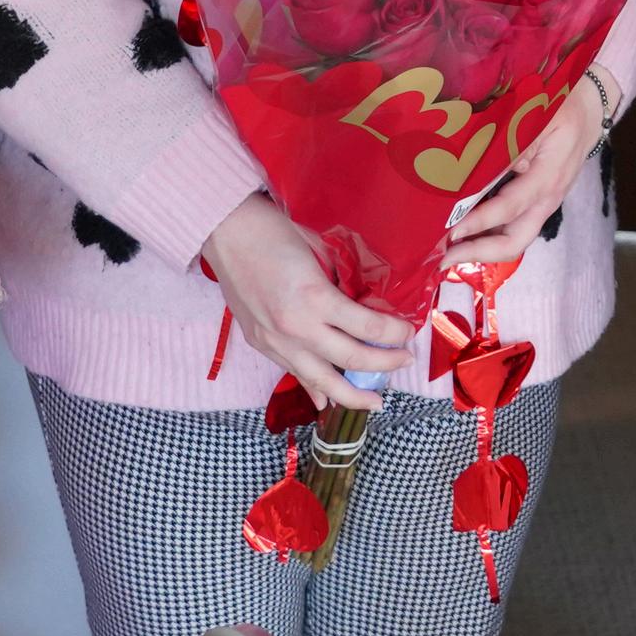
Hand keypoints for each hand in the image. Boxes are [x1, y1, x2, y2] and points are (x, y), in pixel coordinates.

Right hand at [203, 192, 414, 409]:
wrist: (227, 233)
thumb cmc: (277, 232)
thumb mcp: (322, 250)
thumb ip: (343, 279)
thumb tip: (367, 301)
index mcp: (316, 298)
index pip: (369, 328)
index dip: (395, 334)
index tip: (408, 332)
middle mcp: (297, 328)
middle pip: (352, 360)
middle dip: (385, 364)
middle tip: (404, 360)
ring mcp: (276, 341)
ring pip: (321, 381)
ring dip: (352, 395)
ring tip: (375, 403)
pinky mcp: (261, 344)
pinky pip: (293, 373)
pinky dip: (313, 390)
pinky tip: (327, 401)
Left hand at [441, 78, 605, 271]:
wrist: (591, 112)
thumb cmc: (563, 110)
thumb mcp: (538, 118)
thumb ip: (512, 144)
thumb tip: (481, 171)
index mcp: (547, 179)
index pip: (509, 207)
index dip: (479, 222)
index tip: (451, 232)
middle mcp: (545, 200)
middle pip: (514, 242)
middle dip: (478, 253)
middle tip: (442, 259)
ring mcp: (541, 205)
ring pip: (512, 239)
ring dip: (479, 249)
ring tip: (444, 252)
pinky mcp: (535, 202)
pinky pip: (510, 227)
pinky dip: (486, 235)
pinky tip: (462, 233)